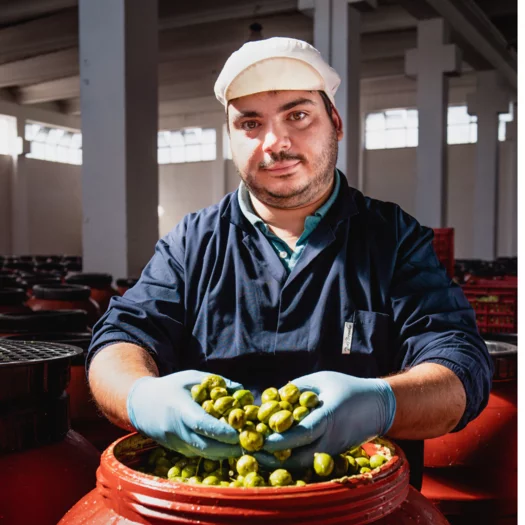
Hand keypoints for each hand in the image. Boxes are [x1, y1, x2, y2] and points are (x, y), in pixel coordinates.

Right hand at [127, 370, 242, 458]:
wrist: (141, 405)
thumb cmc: (170, 387)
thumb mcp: (192, 377)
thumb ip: (216, 382)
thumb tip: (241, 389)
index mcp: (179, 408)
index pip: (201, 424)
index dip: (220, 431)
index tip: (237, 433)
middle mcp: (175, 429)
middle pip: (204, 445)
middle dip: (228, 448)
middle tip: (248, 445)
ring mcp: (175, 443)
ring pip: (203, 454)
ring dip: (224, 453)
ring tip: (243, 447)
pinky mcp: (177, 450)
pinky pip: (199, 454)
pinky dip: (214, 452)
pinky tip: (228, 447)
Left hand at [257, 371, 395, 468]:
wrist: (378, 405)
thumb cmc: (347, 387)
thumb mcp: (321, 379)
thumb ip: (296, 388)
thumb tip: (270, 398)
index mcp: (329, 416)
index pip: (301, 434)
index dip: (278, 440)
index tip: (259, 439)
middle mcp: (331, 438)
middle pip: (299, 456)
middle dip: (274, 456)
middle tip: (252, 450)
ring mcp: (333, 449)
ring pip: (303, 463)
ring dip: (281, 461)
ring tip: (259, 454)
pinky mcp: (333, 454)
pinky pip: (310, 460)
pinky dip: (293, 459)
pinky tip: (276, 454)